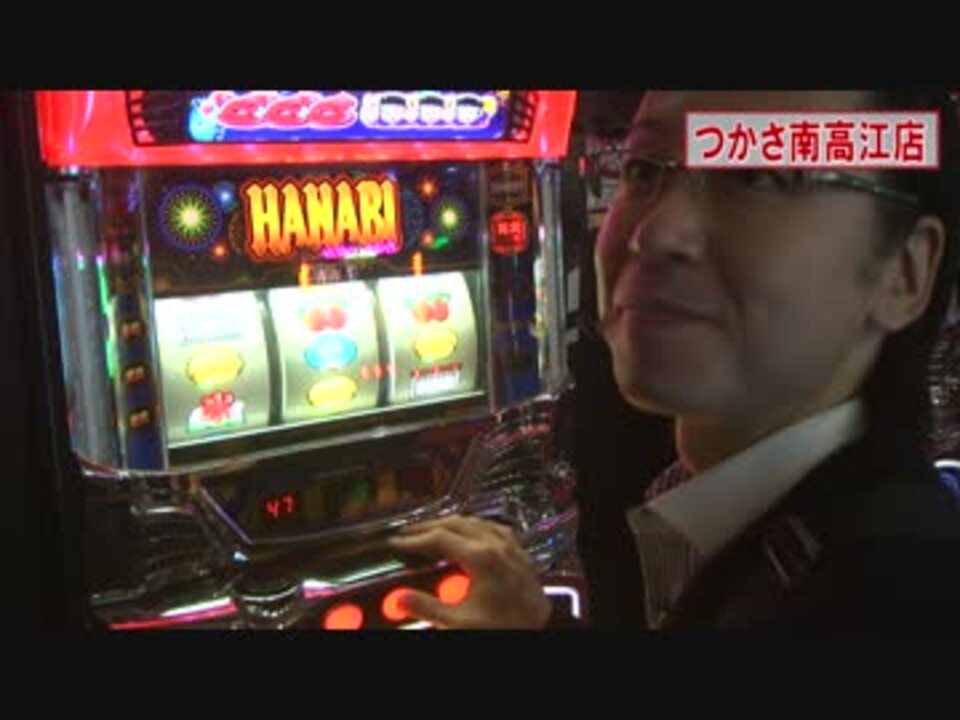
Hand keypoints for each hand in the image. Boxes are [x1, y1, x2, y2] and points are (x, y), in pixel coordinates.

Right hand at [387, 514, 551, 628]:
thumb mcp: (460, 622)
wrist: (540, 629)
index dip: (414, 539)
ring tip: (434, 530)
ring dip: (452, 523)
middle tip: (408, 532)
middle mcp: (497, 545)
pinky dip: (476, 527)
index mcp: (481, 556)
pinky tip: (472, 532)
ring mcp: (511, 546)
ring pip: (476, 522)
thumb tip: (400, 598)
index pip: (439, 538)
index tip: (397, 543)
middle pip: (456, 523)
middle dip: (429, 526)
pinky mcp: (520, 553)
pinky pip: (495, 528)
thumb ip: (427, 607)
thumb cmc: (505, 626)